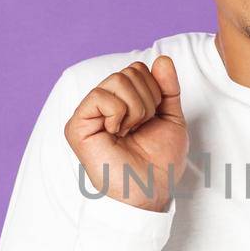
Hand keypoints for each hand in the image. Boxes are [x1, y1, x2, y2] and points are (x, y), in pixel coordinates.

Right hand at [64, 56, 188, 210]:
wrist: (150, 192)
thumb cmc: (160, 163)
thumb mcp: (172, 119)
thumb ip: (168, 88)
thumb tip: (162, 59)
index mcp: (123, 102)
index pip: (138, 69)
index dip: (155, 90)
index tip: (152, 119)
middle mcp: (103, 105)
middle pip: (129, 71)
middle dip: (147, 100)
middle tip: (140, 128)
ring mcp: (89, 114)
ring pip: (117, 80)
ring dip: (135, 109)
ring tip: (129, 132)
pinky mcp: (77, 126)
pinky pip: (101, 97)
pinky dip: (118, 115)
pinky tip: (116, 134)